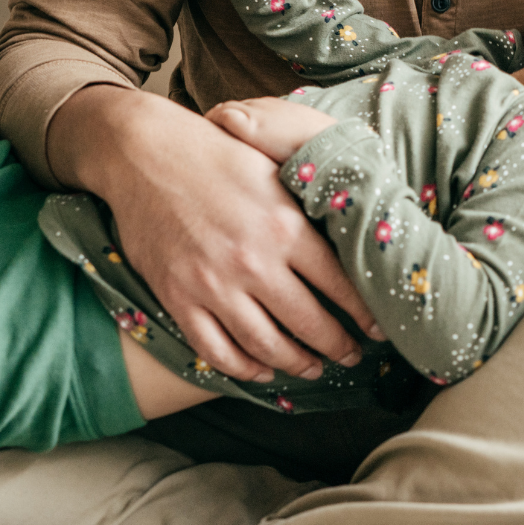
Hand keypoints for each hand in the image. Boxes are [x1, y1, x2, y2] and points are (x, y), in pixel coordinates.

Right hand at [50, 86, 381, 381]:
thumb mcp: (275, 170)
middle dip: (337, 346)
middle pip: (308, 322)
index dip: (363, 313)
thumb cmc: (217, 156)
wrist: (145, 154)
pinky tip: (261, 370)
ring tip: (314, 369)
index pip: (339, 284)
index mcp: (285, 227)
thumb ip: (308, 206)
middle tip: (352, 357)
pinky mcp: (178, 297)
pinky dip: (242, 368)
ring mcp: (213, 284)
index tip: (378, 329)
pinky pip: (215, 349)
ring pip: (265, 344)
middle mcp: (253, 261)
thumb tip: (348, 235)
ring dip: (295, 363)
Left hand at [206, 97, 337, 163]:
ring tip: (202, 144)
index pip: (249, 110)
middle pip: (233, 108)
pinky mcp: (245, 123)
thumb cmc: (324, 147)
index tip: (230, 139)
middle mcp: (264, 106)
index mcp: (279, 110)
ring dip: (213, 124)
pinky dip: (210, 124)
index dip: (237, 124)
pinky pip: (218, 116)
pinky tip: (203, 141)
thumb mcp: (308, 141)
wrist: (328, 144)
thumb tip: (294, 165)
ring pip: (223, 110)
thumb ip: (294, 145)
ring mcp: (254, 112)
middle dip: (221, 123)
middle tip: (210, 143)